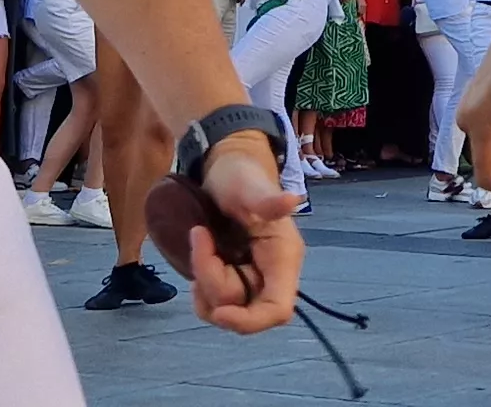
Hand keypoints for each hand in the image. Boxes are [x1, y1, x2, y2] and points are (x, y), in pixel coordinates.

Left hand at [179, 133, 306, 333]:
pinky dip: (202, 290)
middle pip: (246, 309)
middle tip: (200, 241)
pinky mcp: (235, 277)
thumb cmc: (240, 175)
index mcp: (283, 258)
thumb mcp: (248, 186)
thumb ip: (267, 200)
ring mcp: (251, 278)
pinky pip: (217, 302)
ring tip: (197, 246)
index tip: (219, 310)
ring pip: (227, 307)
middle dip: (214, 286)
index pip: (277, 310)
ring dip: (204, 286)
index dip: (250, 320)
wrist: (226, 169)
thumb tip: (293, 199)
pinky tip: (196, 263)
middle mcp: (271, 274)